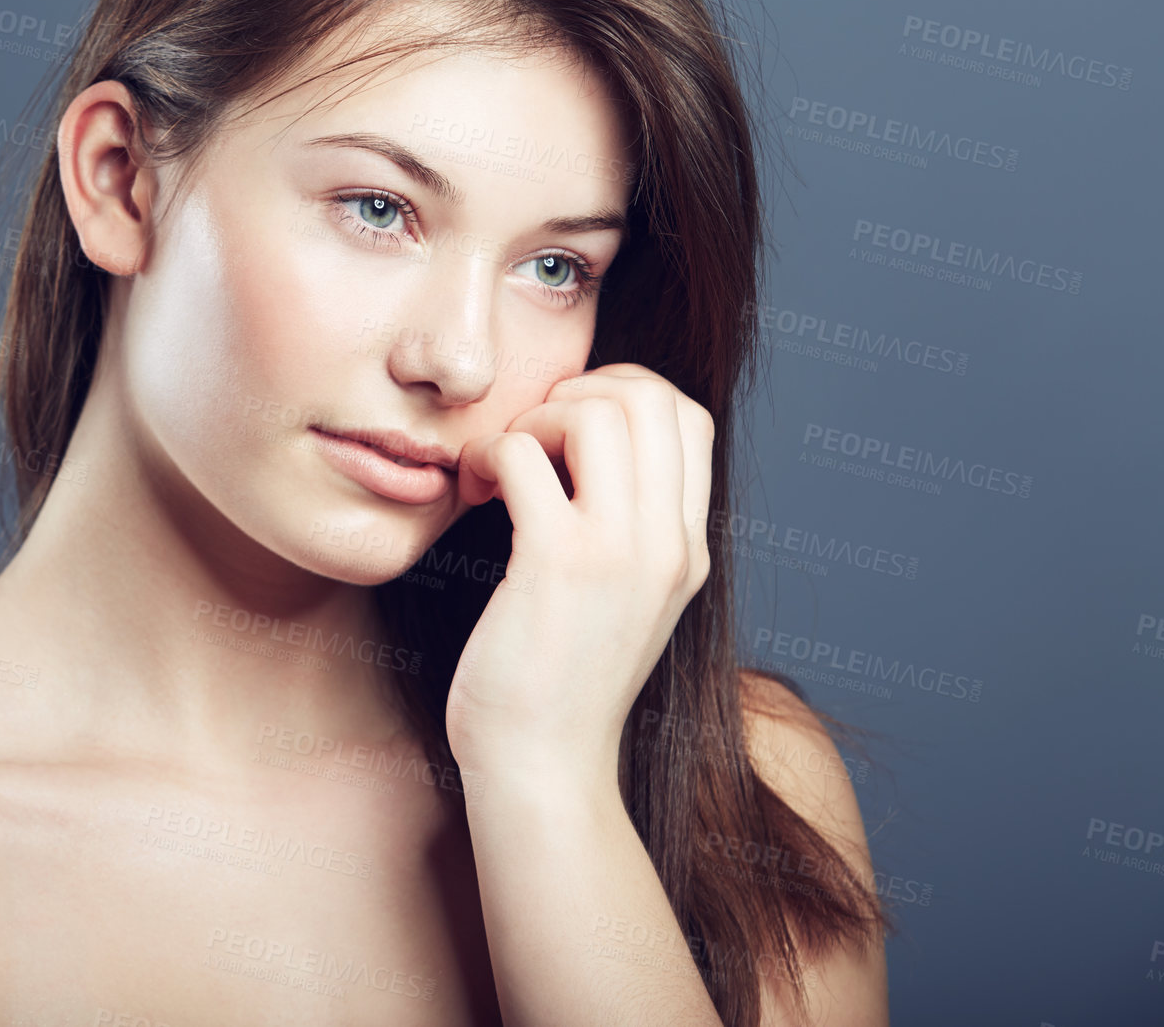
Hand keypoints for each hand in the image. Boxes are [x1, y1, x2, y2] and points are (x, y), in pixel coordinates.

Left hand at [445, 363, 714, 789]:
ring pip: (595, 411)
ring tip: (503, 466)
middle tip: (531, 439)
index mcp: (688, 549)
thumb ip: (628, 533)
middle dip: (577, 393)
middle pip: (648, 397)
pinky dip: (490, 453)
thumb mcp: (624, 603)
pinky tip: (475, 490)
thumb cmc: (560, 685)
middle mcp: (667, 544)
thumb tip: (587, 447)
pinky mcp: (555, 565)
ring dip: (533, 418)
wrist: (544, 770)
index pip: (688, 416)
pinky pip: (525, 455)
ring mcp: (618, 553)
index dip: (624, 394)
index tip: (568, 431)